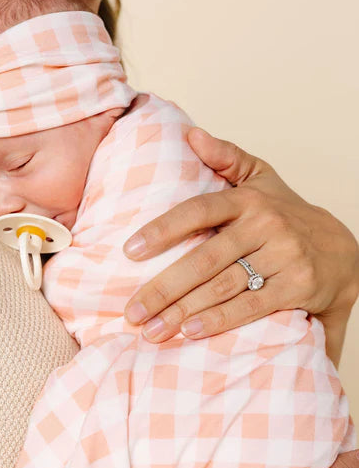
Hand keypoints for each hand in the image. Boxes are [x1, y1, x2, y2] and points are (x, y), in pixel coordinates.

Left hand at [122, 128, 358, 354]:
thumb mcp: (262, 178)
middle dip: (163, 288)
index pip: (198, 210)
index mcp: (248, 200)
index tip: (130, 251)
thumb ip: (226, 157)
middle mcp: (265, 225)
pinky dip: (221, 319)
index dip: (162, 229)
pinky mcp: (297, 286)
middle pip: (204, 259)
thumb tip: (191, 136)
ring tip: (152, 329)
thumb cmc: (288, 215)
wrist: (344, 250)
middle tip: (132, 311)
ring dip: (183, 311)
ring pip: (223, 285)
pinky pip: (252, 305)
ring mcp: (283, 256)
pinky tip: (192, 331)